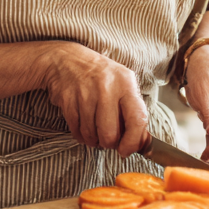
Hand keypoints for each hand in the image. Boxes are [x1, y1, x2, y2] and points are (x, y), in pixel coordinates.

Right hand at [37, 42, 149, 156]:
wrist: (66, 59)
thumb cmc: (99, 74)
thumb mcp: (122, 83)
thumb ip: (134, 111)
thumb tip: (142, 142)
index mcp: (126, 83)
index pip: (137, 119)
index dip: (133, 142)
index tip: (127, 150)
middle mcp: (106, 87)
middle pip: (110, 134)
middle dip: (109, 143)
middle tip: (108, 138)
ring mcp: (85, 94)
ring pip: (92, 135)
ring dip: (93, 139)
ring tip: (94, 128)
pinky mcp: (68, 100)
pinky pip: (76, 131)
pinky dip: (81, 135)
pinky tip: (83, 126)